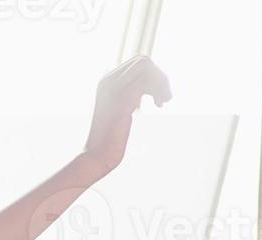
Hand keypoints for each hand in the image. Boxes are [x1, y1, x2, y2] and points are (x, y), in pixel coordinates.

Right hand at [83, 56, 171, 174]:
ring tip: (164, 100)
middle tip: (164, 98)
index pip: (137, 62)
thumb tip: (152, 84)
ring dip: (161, 82)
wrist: (96, 156)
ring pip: (147, 67)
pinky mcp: (121, 101)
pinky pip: (146, 81)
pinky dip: (159, 90)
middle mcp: (107, 81)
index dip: (154, 75)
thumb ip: (129, 93)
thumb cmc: (110, 137)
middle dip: (160, 76)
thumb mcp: (119, 110)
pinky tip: (159, 105)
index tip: (158, 95)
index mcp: (105, 81)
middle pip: (143, 61)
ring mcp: (113, 89)